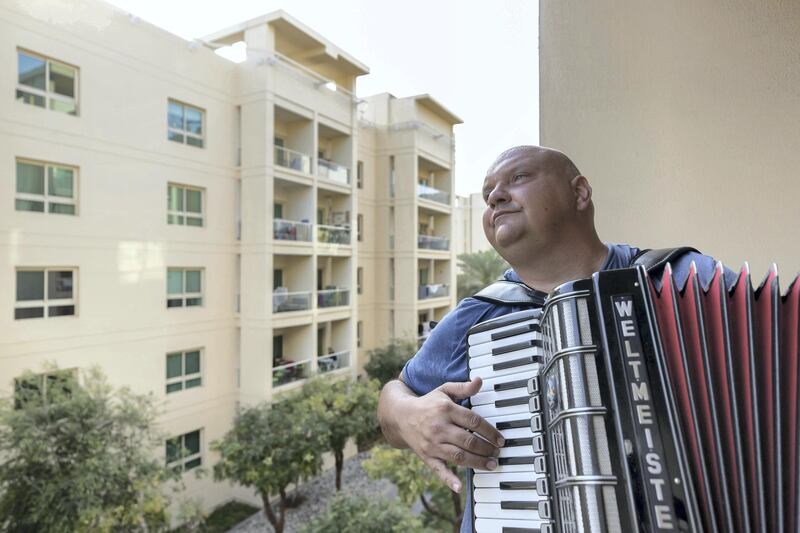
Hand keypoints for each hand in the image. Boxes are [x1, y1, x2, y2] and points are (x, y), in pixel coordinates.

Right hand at [402, 377, 504, 492]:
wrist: (401, 416)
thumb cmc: (428, 403)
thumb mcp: (444, 391)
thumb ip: (463, 388)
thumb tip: (480, 381)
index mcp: (445, 409)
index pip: (473, 421)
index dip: (490, 431)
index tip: (500, 439)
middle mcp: (439, 427)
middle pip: (468, 440)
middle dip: (486, 449)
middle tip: (497, 453)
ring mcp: (433, 443)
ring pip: (458, 456)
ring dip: (477, 462)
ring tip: (491, 465)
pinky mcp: (427, 456)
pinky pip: (438, 470)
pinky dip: (448, 479)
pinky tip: (459, 487)